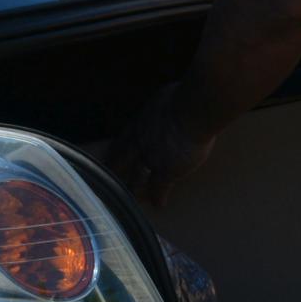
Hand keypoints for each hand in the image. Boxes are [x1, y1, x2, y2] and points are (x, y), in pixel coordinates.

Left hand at [108, 83, 215, 205]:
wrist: (193, 110)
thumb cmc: (185, 97)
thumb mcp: (166, 96)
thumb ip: (162, 106)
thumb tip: (168, 102)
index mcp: (141, 124)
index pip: (124, 140)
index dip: (117, 150)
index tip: (111, 157)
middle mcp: (141, 143)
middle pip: (123, 161)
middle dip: (115, 172)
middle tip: (107, 182)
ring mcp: (152, 159)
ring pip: (137, 179)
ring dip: (133, 190)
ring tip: (132, 198)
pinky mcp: (167, 171)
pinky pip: (160, 188)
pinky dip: (159, 197)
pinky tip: (160, 205)